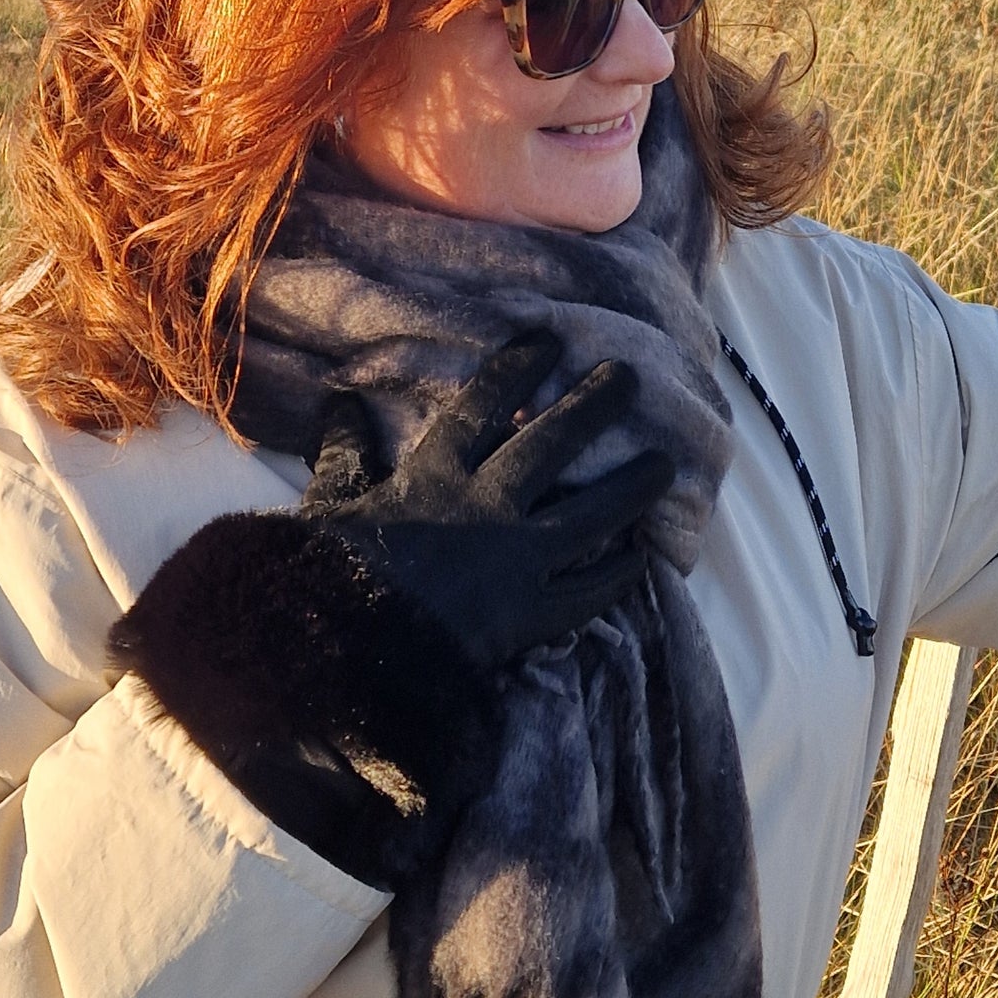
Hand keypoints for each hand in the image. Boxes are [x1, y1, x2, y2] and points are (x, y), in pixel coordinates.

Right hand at [304, 328, 674, 669]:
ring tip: (666, 463)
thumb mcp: (330, 503)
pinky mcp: (531, 616)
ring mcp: (517, 562)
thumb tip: (338, 402)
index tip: (547, 340)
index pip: (482, 408)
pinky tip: (645, 557)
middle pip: (551, 446)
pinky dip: (617, 574)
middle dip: (593, 407)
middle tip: (630, 378)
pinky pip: (588, 592)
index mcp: (436, 475)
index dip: (516, 370)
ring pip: (589, 515)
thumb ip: (344, 453)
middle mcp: (487, 507)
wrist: (344, 657)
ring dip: (630, 487)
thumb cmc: (331, 576)